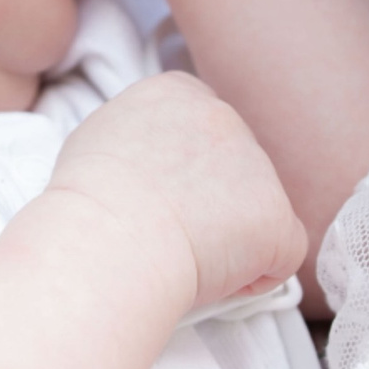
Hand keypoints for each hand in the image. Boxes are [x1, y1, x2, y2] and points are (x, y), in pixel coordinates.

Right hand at [45, 73, 306, 312]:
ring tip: (179, 254)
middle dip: (211, 201)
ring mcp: (257, 165)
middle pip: (233, 166)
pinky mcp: (276, 217)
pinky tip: (211, 276)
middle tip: (166, 232)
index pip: (201, 129)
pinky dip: (255, 274)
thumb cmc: (86, 201)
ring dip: (229, 237)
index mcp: (177, 92)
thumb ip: (139, 134)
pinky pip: (281, 253)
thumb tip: (149, 160)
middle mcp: (224, 117)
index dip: (186, 171)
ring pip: (255, 210)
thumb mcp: (99, 136)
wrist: (107, 238)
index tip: (159, 197)